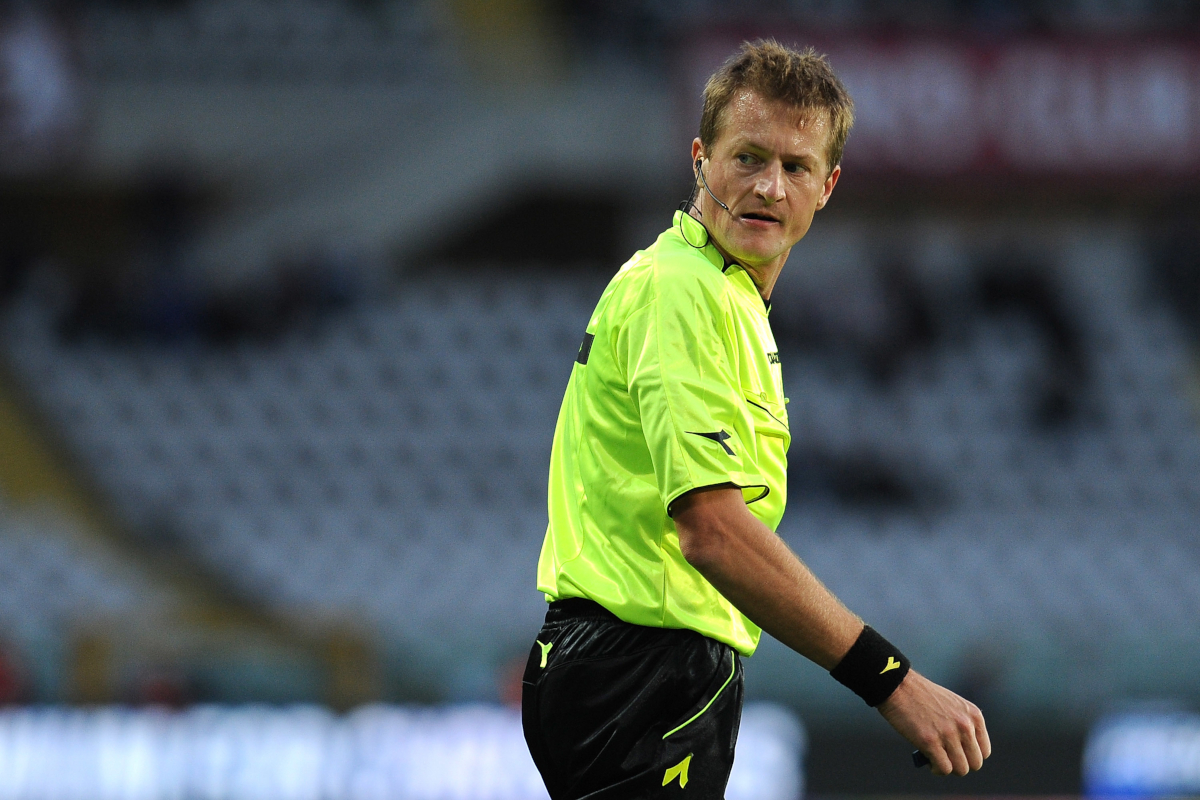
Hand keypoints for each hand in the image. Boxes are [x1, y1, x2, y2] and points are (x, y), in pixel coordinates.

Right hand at [876, 670, 990, 775]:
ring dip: (948, 768)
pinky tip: (928, 761)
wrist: (897, 686)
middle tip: (946, 759)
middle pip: (975, 763)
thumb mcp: (952, 705)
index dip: (970, 756)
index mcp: (974, 715)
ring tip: (936, 760)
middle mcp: (965, 725)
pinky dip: (936, 769)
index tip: (958, 754)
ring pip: (960, 769)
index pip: (984, 751)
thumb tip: (960, 753)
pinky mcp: (930, 742)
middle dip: (960, 764)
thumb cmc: (921, 696)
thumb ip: (961, 725)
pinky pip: (943, 768)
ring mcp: (948, 734)